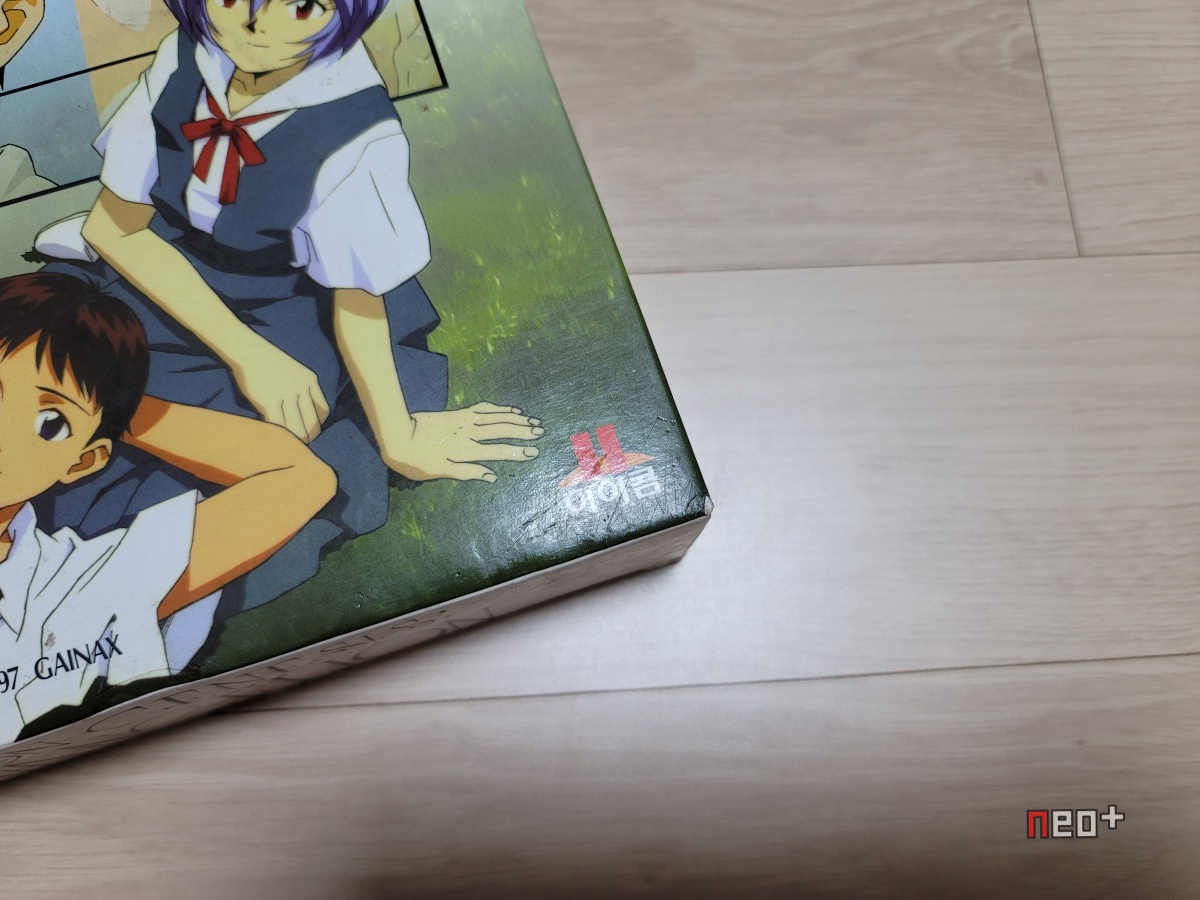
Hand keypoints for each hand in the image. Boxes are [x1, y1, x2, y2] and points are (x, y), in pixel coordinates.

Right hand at [228, 342, 329, 442]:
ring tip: (293, 448)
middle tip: (305, 446)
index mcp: (310, 380)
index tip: (313, 432)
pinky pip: (278, 425)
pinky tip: (278, 441)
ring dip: (297, 441)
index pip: (323, 410)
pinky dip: (280, 437)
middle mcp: (302, 388)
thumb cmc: (270, 360)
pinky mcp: (269, 401)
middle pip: (312, 422)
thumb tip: (303, 411)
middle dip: (310, 438)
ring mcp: (286, 395)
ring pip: (297, 428)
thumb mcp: (296, 370)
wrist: (250, 350)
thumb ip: (303, 388)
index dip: (319, 425)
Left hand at [381, 402, 542, 481]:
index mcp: (465, 451)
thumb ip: (467, 473)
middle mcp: (468, 434)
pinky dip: (499, 409)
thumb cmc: (416, 460)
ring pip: (496, 418)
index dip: (517, 452)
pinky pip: (484, 408)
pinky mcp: (459, 413)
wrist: (397, 434)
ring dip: (515, 419)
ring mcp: (464, 421)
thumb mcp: (440, 472)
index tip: (533, 452)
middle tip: (540, 432)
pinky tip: (511, 410)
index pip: (497, 452)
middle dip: (522, 432)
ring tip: (532, 421)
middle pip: (501, 431)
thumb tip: (493, 476)